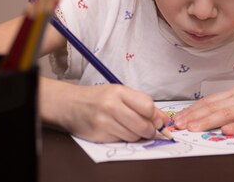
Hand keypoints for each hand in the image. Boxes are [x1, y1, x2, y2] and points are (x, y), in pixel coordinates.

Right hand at [41, 79, 169, 141]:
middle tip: (147, 129)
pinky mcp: (98, 136)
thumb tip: (164, 120)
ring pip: (133, 136)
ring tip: (129, 127)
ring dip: (136, 135)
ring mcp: (103, 122)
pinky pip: (121, 141)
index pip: (147, 106)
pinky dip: (123, 138)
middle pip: (143, 125)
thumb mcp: (119, 93)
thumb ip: (142, 104)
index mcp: (119, 91)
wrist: (69, 104)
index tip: (154, 119)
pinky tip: (117, 130)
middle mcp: (111, 106)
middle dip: (149, 130)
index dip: (154, 115)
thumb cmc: (98, 97)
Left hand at [173, 72, 233, 134]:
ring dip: (208, 121)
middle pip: (214, 107)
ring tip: (194, 128)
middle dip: (194, 116)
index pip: (210, 101)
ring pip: (227, 113)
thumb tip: (215, 110)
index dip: (193, 109)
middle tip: (178, 125)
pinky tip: (226, 131)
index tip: (179, 117)